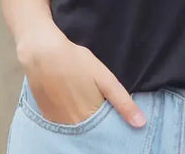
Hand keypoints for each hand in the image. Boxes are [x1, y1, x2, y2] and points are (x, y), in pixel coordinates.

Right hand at [16, 23, 146, 127]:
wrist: (43, 55)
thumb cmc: (76, 62)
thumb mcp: (105, 78)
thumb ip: (122, 102)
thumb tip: (141, 123)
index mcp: (90, 117)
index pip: (106, 130)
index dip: (113, 123)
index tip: (116, 116)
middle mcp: (74, 126)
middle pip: (91, 130)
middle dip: (99, 123)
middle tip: (98, 101)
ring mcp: (58, 123)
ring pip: (77, 127)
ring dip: (83, 119)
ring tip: (84, 99)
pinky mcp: (47, 116)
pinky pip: (63, 122)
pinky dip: (69, 116)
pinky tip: (70, 100)